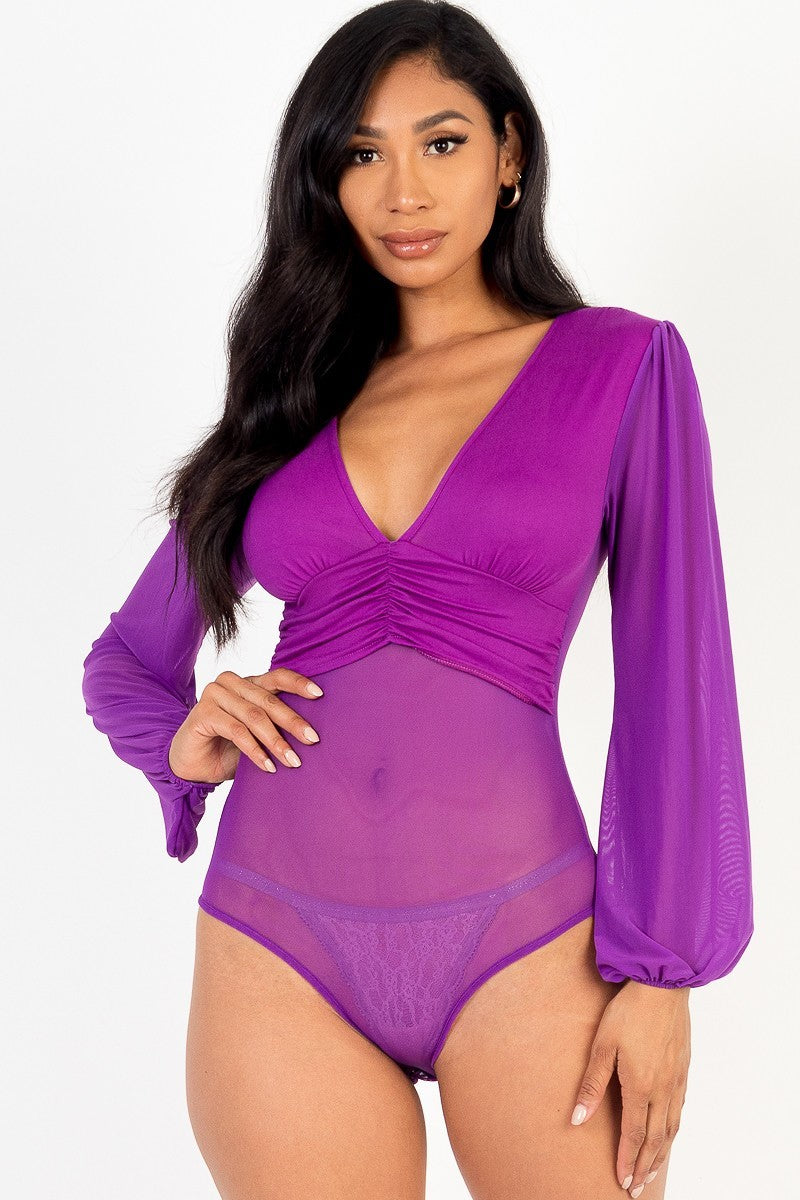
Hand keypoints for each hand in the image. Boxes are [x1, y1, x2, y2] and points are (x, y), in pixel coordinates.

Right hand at [168, 667, 323, 783]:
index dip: (299, 684)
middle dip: (293, 722)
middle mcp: (231, 683)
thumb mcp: (257, 736)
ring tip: (292, 760)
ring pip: (254, 716)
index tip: (319, 696)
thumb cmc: (227, 750)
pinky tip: (268, 766)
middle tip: (313, 739)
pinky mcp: (203, 712)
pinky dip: (255, 750)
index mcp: (247, 683)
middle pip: (269, 700)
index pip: (277, 677)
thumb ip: (276, 725)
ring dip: (276, 741)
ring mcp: (215, 694)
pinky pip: (237, 731)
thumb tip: (312, 732)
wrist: (191, 766)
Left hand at [570, 980, 690, 1195]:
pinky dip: (673, 1130)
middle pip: (656, 1139)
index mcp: (641, 1085)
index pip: (634, 1134)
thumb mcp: (602, 1044)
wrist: (663, 984)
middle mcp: (663, 1089)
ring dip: (661, 1154)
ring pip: (672, 1128)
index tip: (622, 1181)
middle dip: (645, 1166)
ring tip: (651, 1170)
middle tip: (636, 1188)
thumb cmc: (628, 1011)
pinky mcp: (684, 1068)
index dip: (627, 1160)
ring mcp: (677, 1079)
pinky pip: (680, 1110)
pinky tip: (668, 1133)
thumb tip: (577, 1119)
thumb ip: (591, 1084)